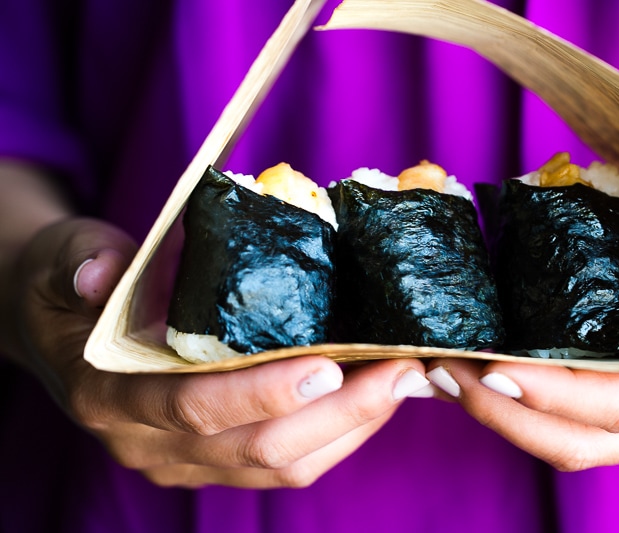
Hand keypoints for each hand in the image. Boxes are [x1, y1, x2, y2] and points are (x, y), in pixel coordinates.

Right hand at [6, 217, 430, 487]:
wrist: (65, 329)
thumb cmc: (72, 290)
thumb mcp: (64, 259)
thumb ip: (80, 261)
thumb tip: (98, 274)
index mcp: (110, 395)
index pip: (192, 407)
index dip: (262, 393)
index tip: (329, 363)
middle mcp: (148, 443)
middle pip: (255, 448)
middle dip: (338, 412)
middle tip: (399, 369)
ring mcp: (185, 460)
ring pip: (281, 464)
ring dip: (351, 426)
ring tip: (404, 379)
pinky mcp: (215, 460)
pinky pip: (287, 463)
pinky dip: (339, 434)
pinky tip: (376, 397)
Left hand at [425, 192, 618, 470]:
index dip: (556, 396)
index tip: (493, 369)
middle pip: (584, 441)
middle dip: (505, 416)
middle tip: (443, 371)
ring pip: (572, 441)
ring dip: (502, 415)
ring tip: (444, 373)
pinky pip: (574, 420)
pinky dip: (521, 404)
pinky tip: (480, 372)